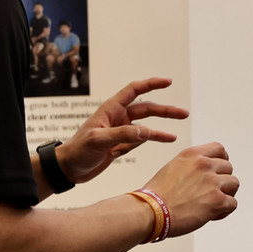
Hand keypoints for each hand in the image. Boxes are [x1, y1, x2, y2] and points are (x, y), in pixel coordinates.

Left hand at [57, 77, 186, 184]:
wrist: (68, 169)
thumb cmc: (78, 150)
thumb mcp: (98, 140)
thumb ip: (123, 135)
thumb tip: (146, 132)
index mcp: (111, 109)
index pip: (134, 90)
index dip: (151, 84)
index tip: (168, 82)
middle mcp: (118, 117)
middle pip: (147, 109)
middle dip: (165, 111)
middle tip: (184, 113)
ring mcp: (121, 131)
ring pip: (146, 127)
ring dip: (160, 130)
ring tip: (175, 135)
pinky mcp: (121, 144)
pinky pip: (140, 141)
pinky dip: (149, 141)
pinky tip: (157, 142)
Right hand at [145, 141, 239, 235]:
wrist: (150, 211)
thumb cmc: (156, 195)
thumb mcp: (172, 168)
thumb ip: (191, 166)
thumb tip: (204, 173)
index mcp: (192, 155)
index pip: (219, 149)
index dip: (222, 160)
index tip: (218, 170)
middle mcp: (204, 165)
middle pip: (228, 168)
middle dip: (222, 181)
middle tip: (210, 193)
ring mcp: (212, 182)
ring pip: (234, 184)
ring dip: (226, 194)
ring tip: (212, 204)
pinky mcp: (217, 200)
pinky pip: (233, 203)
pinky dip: (224, 211)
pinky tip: (212, 215)